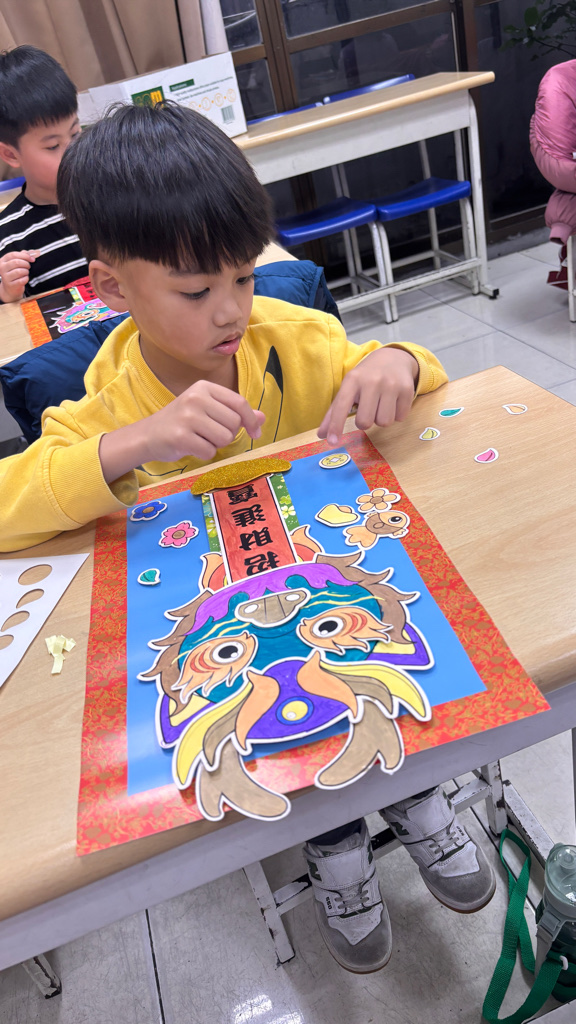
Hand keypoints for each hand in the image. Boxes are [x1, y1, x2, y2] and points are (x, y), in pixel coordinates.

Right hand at [0, 249, 39, 301]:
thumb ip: (22, 256)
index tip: (31, 258)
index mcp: (2, 261)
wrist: (10, 288)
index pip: (13, 254)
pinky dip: (26, 278)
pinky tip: (25, 278)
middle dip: (26, 264)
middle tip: (28, 266)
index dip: (24, 255)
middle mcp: (2, 269)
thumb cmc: (14, 273)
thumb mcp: (16, 263)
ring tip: (26, 272)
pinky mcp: (11, 285)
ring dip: (26, 271)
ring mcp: (6, 277)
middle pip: (16, 262)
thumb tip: (31, 253)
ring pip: (20, 271)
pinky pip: (22, 280)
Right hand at [99, 380, 265, 483]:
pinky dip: (205, 453)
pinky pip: (210, 451)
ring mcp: (187, 417)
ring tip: (200, 439)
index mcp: (204, 387)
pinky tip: (191, 447)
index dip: (251, 420)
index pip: (239, 403)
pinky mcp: (181, 436)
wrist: (148, 435)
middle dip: (228, 434)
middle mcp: (196, 398)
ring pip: (224, 438)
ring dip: (216, 444)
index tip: (255, 433)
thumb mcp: (208, 410)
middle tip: (210, 434)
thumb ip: (234, 412)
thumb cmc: (182, 422)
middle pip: (234, 423)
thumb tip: (262, 418)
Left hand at [318, 347, 418, 444]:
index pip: (341, 406)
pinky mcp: (407, 389)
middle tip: (367, 411)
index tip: (332, 442)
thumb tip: (321, 435)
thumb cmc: (366, 378)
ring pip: (384, 422)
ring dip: (380, 419)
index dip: (336, 426)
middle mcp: (372, 381)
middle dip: (364, 422)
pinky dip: (396, 415)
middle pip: (365, 422)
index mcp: (353, 380)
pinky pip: (399, 418)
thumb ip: (334, 412)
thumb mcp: (348, 388)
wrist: (393, 358)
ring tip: (381, 405)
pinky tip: (393, 402)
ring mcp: (391, 384)